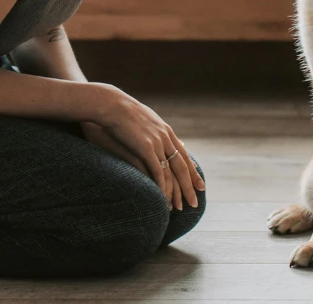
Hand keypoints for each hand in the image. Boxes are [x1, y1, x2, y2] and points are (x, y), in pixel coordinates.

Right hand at [89, 85, 204, 210]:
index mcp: (166, 131)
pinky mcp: (146, 148)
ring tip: (177, 208)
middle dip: (189, 187)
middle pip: (182, 167)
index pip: (184, 156)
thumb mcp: (144, 121)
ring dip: (176, 192)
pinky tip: (163, 199)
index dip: (192, 172)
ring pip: (172, 173)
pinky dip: (162, 187)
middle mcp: (166, 137)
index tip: (199, 185)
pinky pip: (158, 172)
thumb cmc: (123, 113)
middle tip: (194, 204)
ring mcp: (157, 142)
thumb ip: (153, 131)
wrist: (112, 105)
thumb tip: (157, 137)